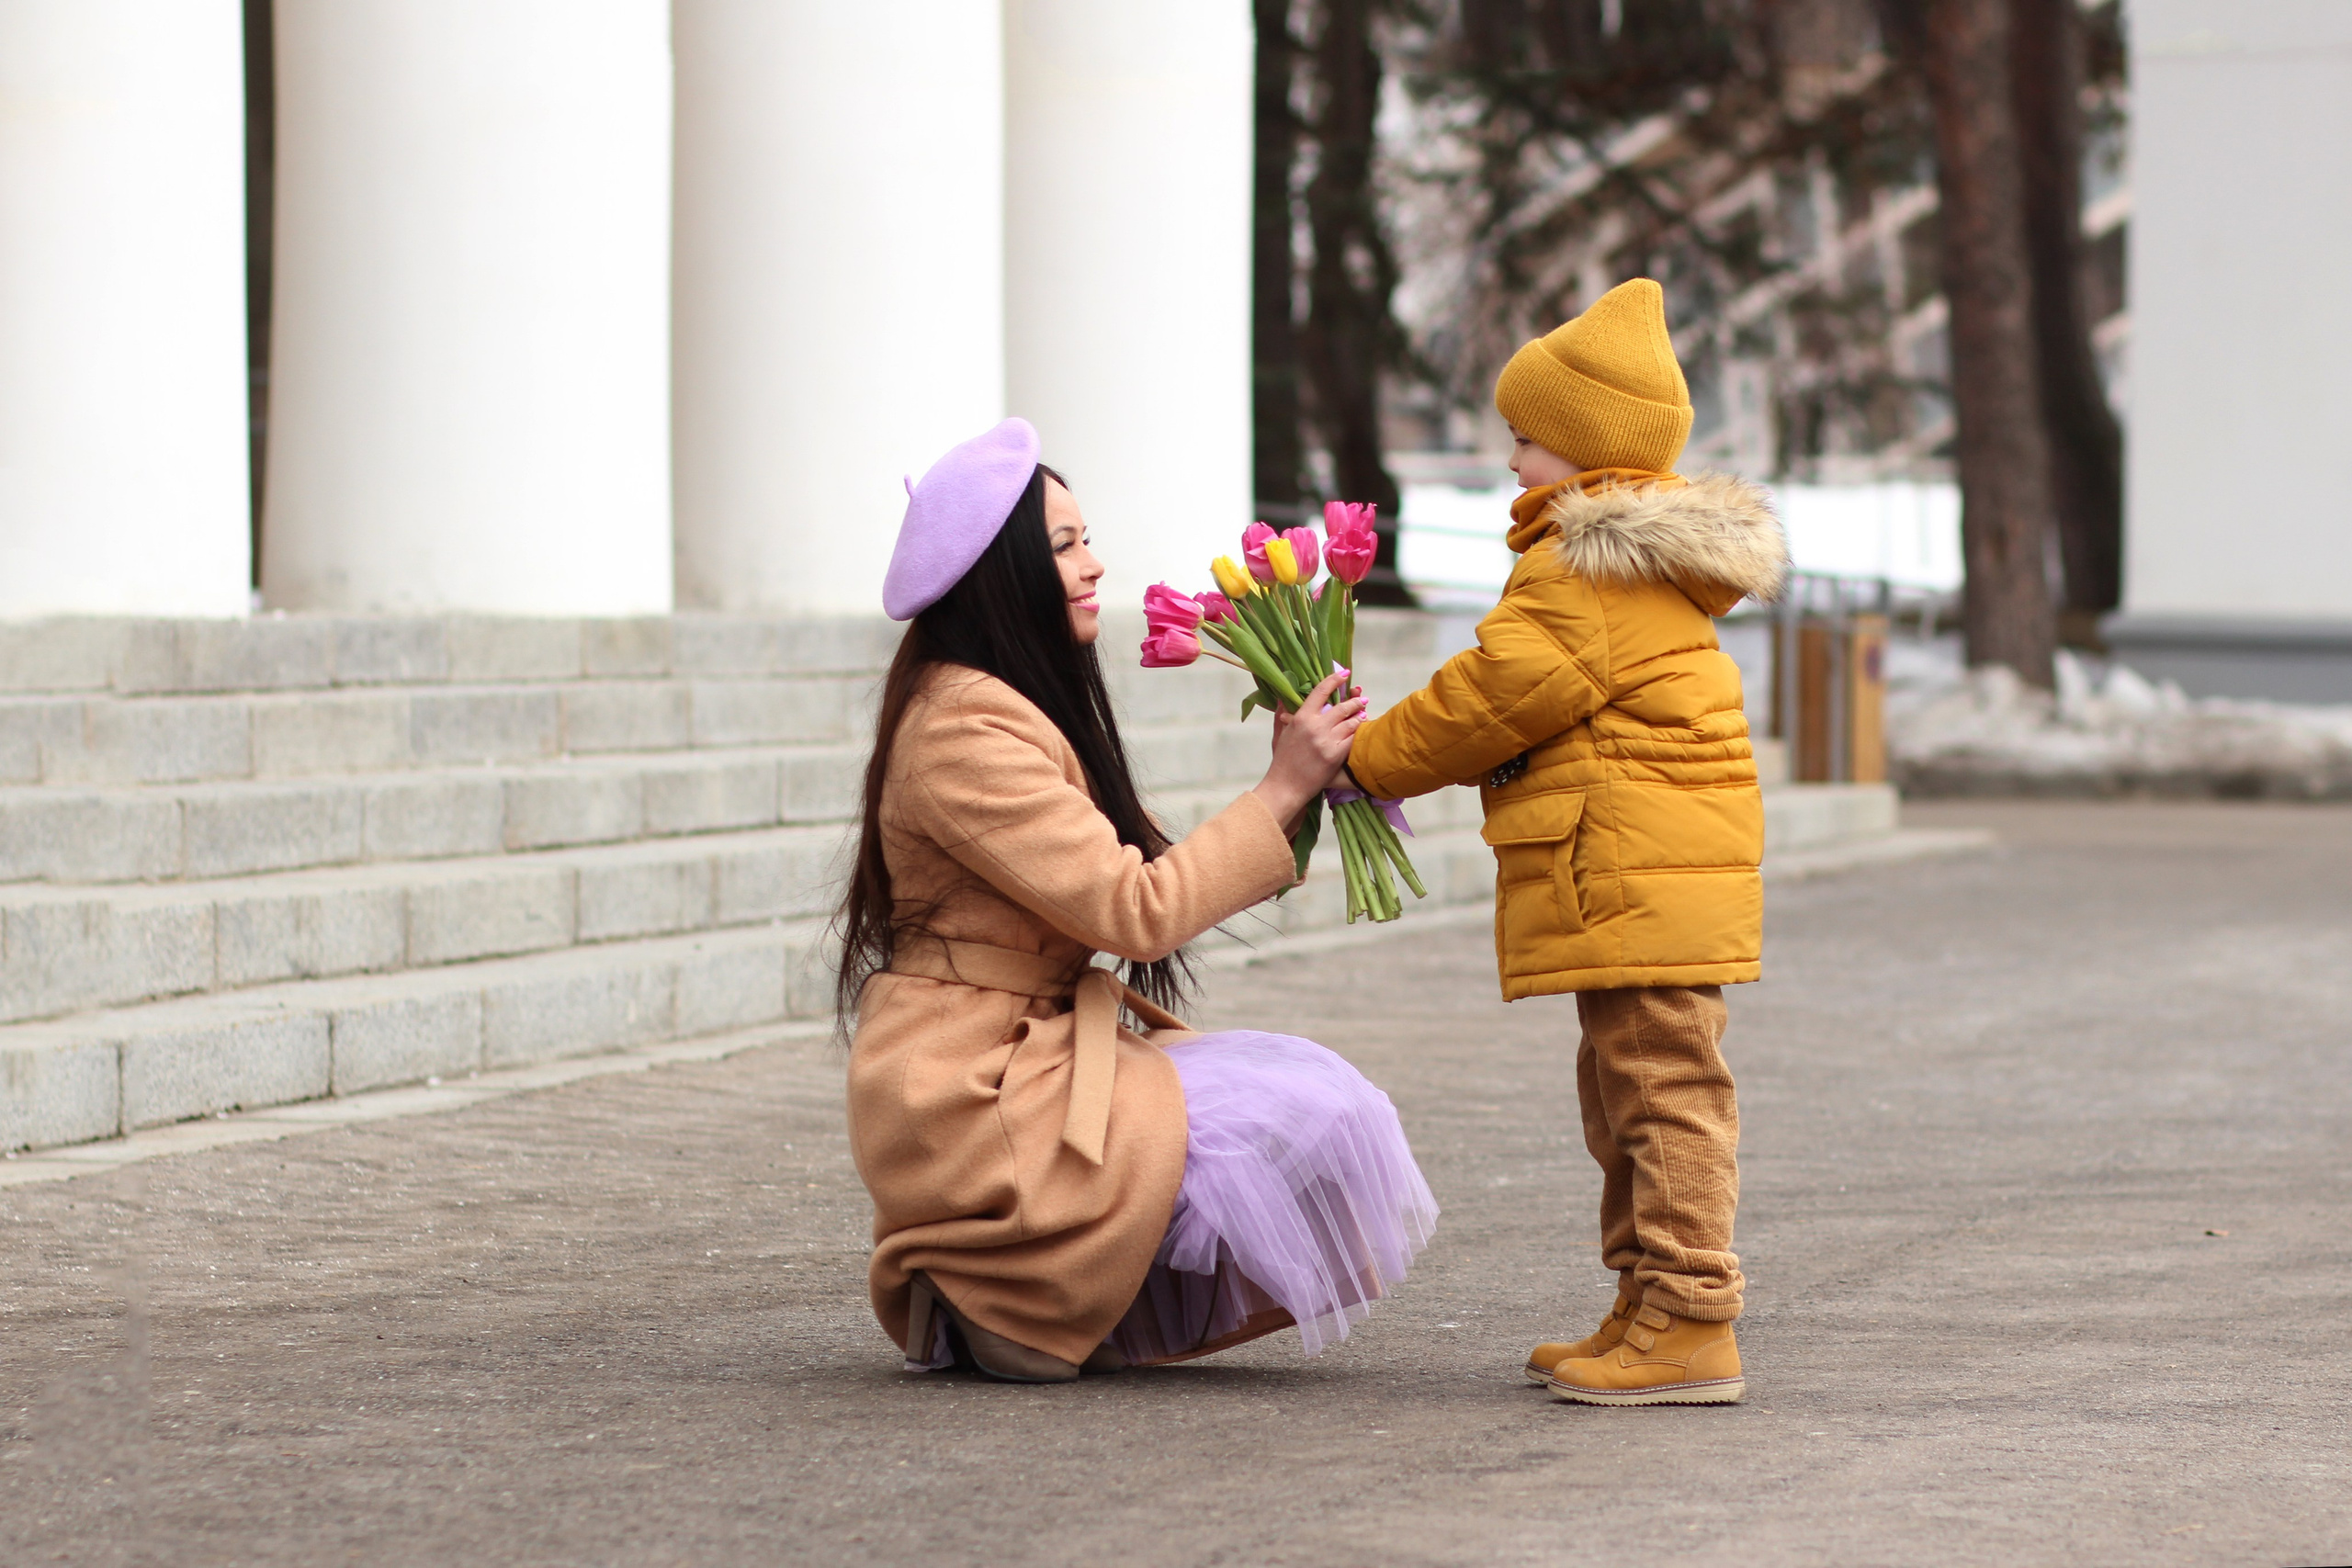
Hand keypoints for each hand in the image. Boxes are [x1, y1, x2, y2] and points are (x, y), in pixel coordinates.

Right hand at [1253, 670, 1366, 833]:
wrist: (1286, 786)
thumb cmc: (1282, 761)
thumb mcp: (1279, 734)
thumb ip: (1282, 714)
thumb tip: (1283, 697)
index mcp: (1301, 718)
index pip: (1320, 691)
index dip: (1334, 679)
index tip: (1344, 673)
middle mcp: (1315, 726)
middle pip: (1342, 707)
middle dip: (1354, 701)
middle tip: (1362, 699)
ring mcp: (1327, 741)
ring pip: (1351, 722)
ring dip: (1359, 715)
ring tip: (1363, 713)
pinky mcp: (1336, 755)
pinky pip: (1352, 738)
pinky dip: (1358, 733)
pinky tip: (1361, 730)